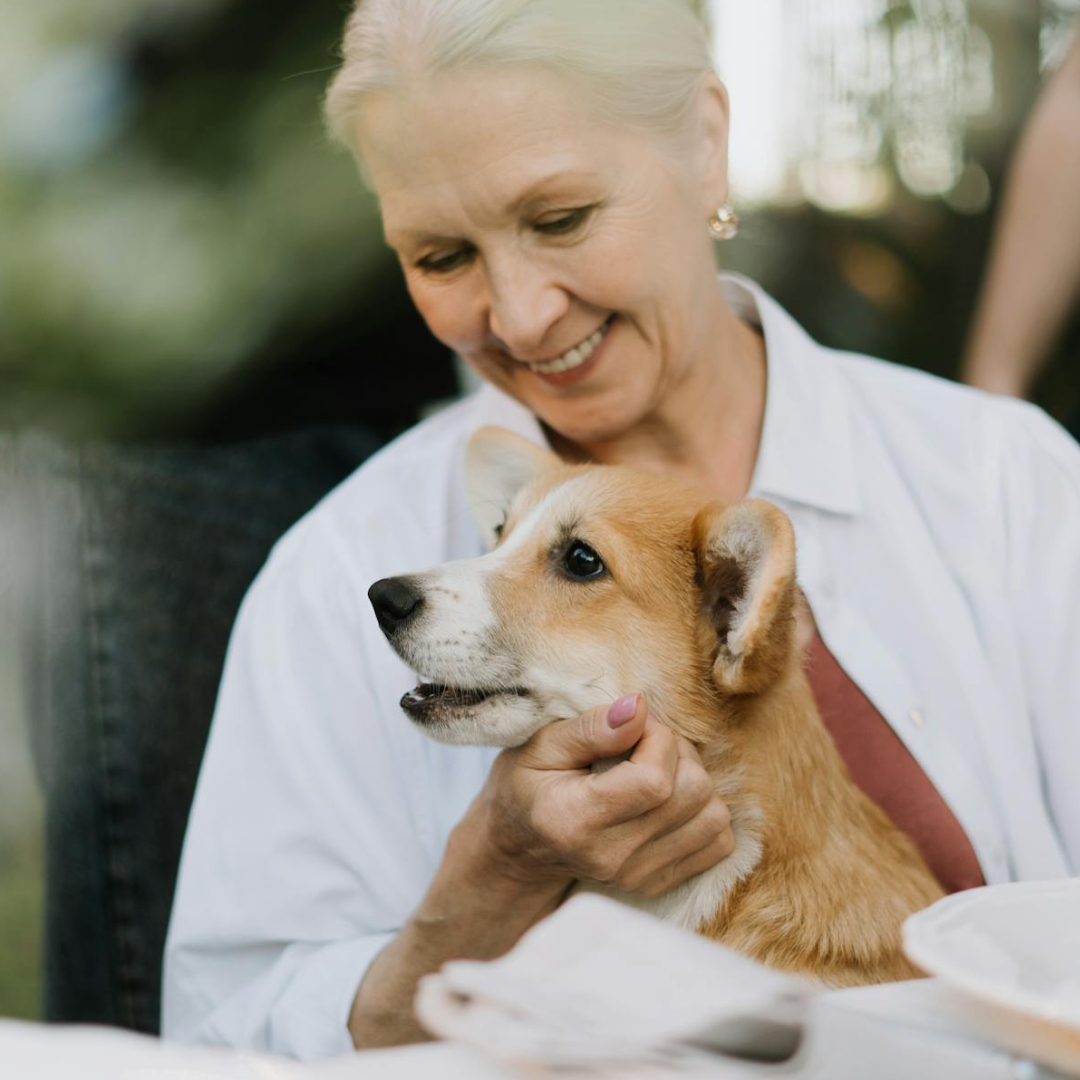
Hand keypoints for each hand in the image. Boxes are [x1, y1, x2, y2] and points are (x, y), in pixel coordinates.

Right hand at [461, 693, 734, 896]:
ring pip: (714, 817)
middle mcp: (610, 856)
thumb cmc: (528, 785)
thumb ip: (591, 727)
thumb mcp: (542, 745)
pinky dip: (705, 811)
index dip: (659, 738)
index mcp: (575, 819)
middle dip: (680, 753)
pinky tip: (670, 798)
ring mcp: (637, 876)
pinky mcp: (657, 882)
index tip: (636, 725)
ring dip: (695, 780)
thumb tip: (639, 708)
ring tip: (659, 769)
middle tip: (646, 743)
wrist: (519, 848)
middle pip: (692, 795)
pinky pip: (718, 842)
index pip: (655, 780)